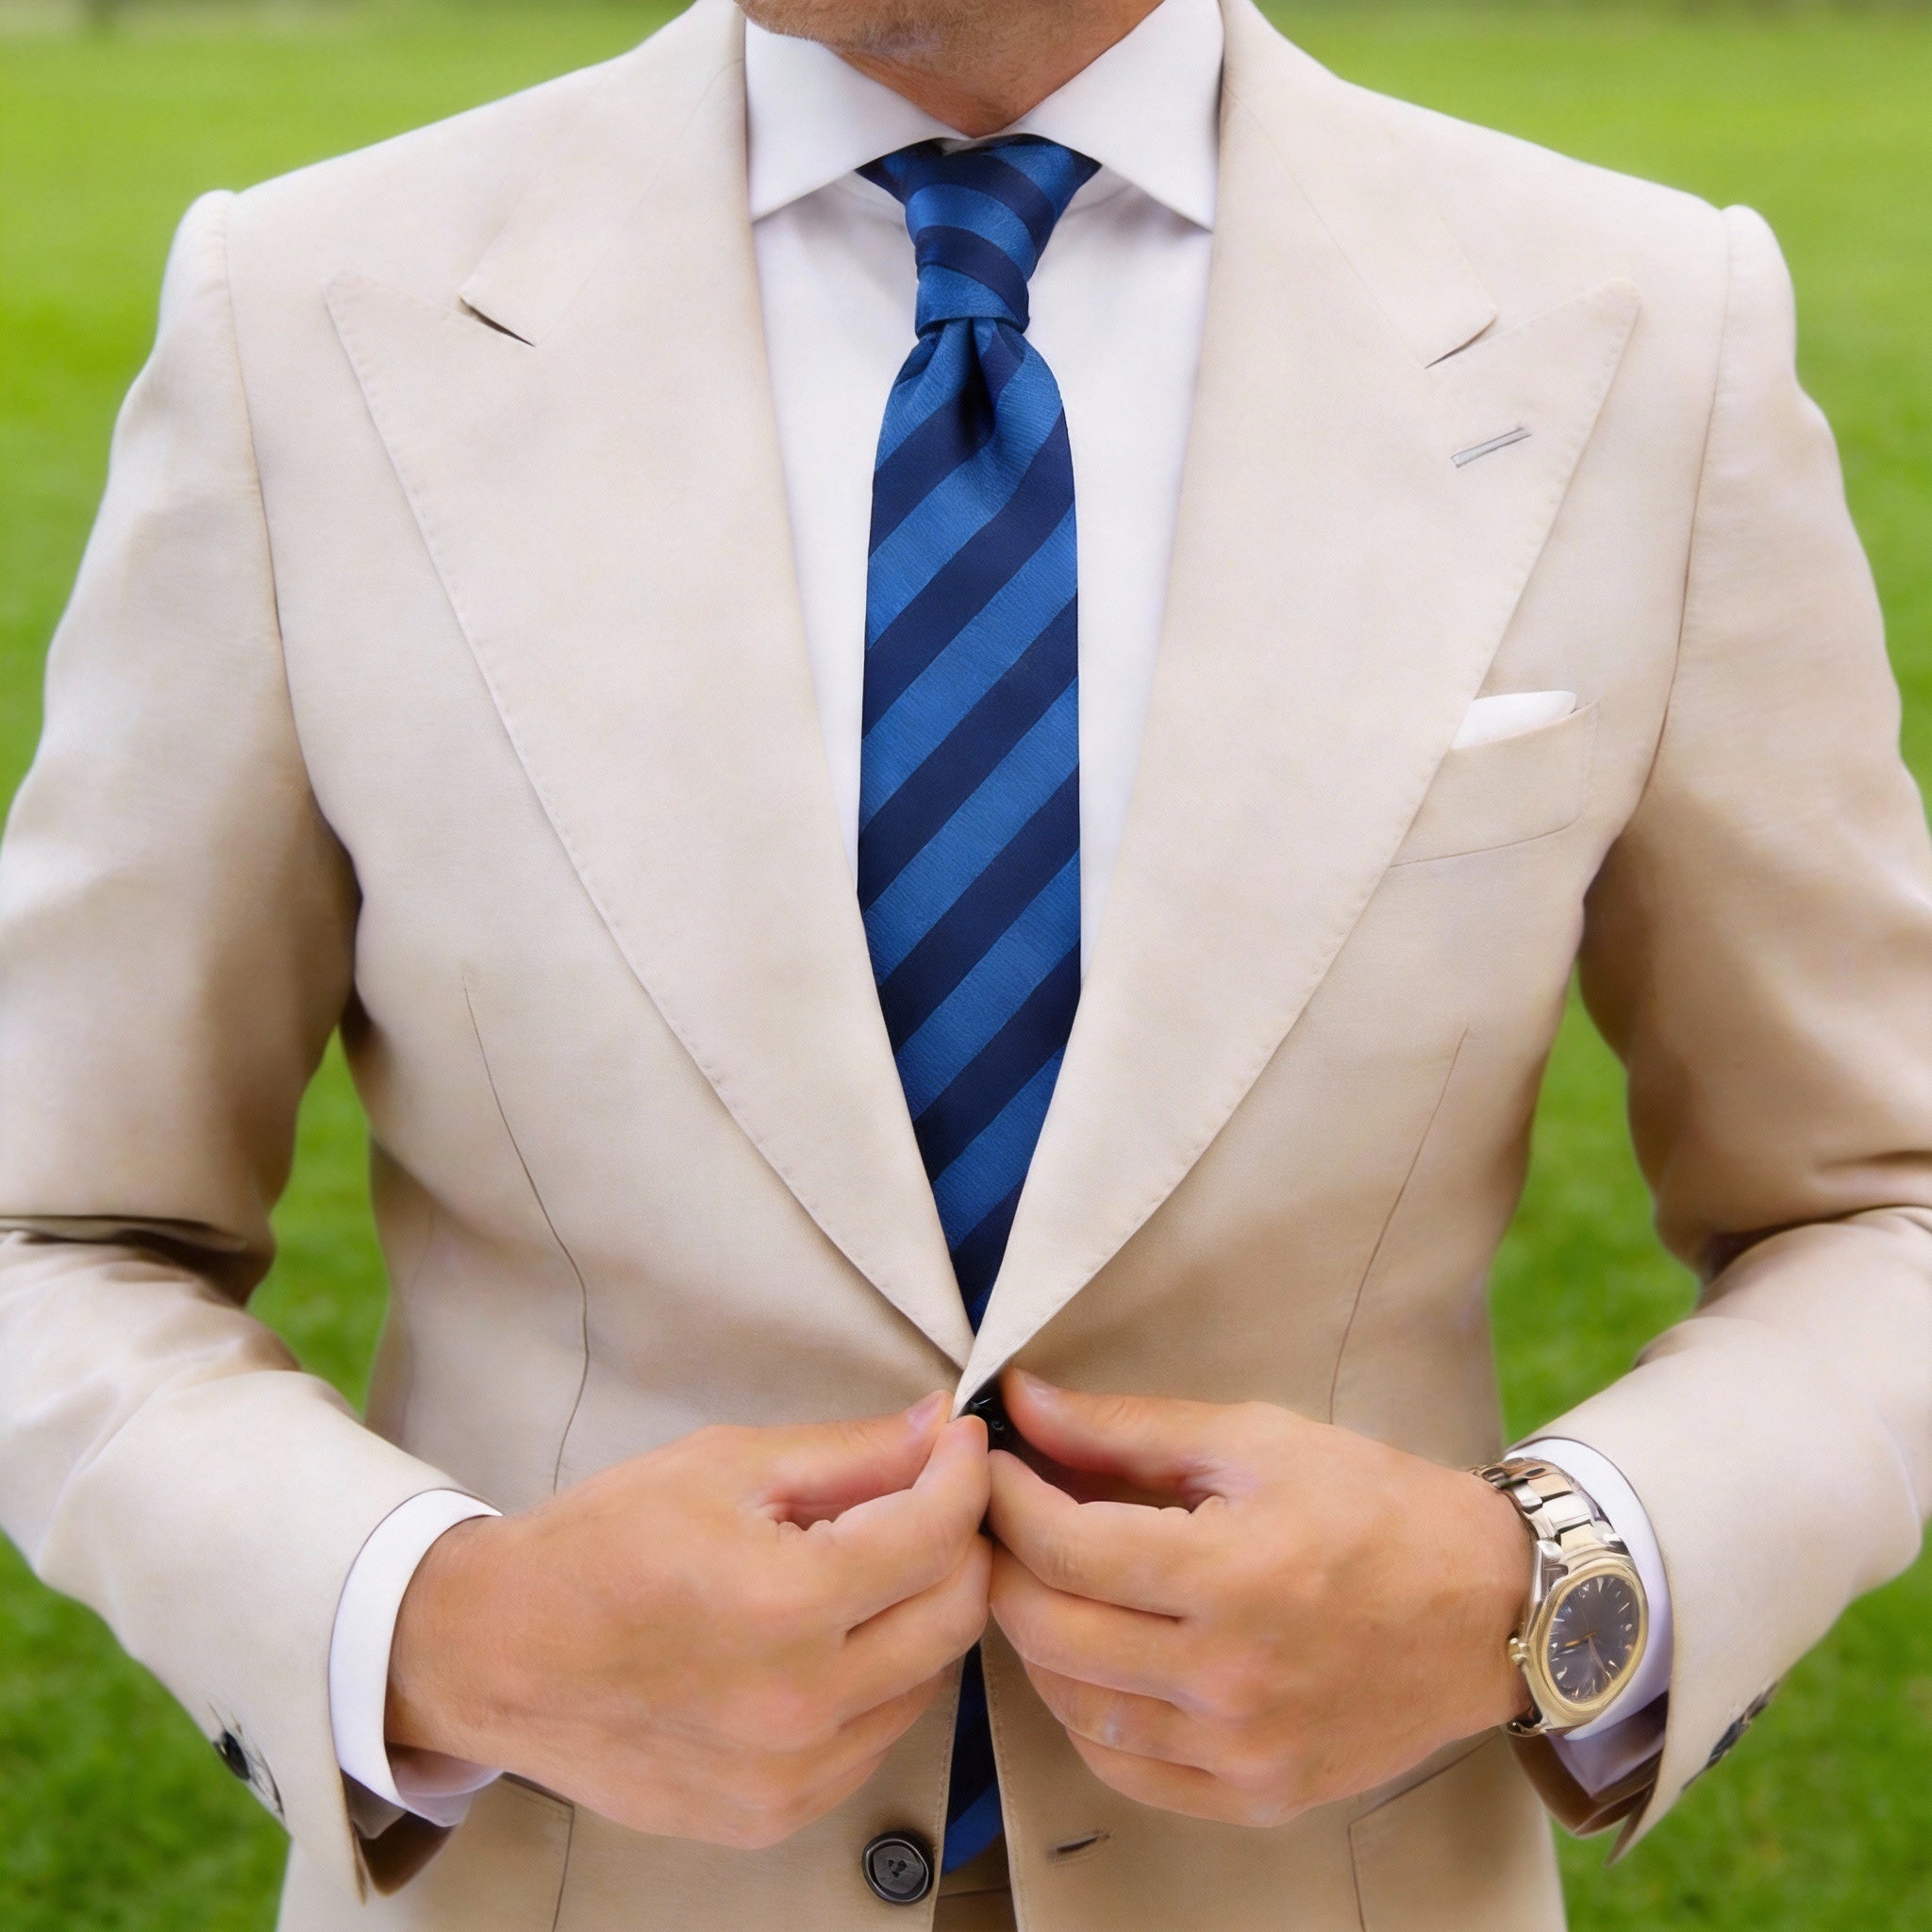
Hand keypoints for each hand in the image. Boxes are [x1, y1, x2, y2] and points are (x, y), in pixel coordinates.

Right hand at [387, 1395, 990, 1847]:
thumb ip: (850, 1453)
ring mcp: (789, 1777)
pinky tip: (832, 1638)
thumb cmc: (601, 1545)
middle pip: (955, 1616)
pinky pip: (875, 1739)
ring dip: (922, 1614)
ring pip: (927, 1682)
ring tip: (870, 1566)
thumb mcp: (725, 1465)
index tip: (960, 1443)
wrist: (497, 1654)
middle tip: (930, 1499)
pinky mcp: (773, 1816)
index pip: (937, 1535)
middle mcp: (799, 1706)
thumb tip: (941, 1428)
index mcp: (784, 1605)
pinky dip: (879, 1681)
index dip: (965, 1474)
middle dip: (960, 1543)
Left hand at [986, 1372, 1530, 1827]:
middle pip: (1051, 1630)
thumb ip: (1125, 1428)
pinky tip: (1093, 1659)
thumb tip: (1023, 1402)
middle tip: (1000, 1520)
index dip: (1006, 1500)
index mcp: (1234, 1574)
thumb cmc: (1374, 1506)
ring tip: (1043, 1582)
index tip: (989, 1464)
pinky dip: (1085, 1714)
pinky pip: (1125, 1770)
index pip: (1066, 1548)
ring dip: (1035, 1639)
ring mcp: (1244, 1750)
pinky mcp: (1257, 1796)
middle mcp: (1232, 1677)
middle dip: (1004, 1564)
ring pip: (1073, 1707)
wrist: (1489, 1609)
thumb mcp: (1254, 1440)